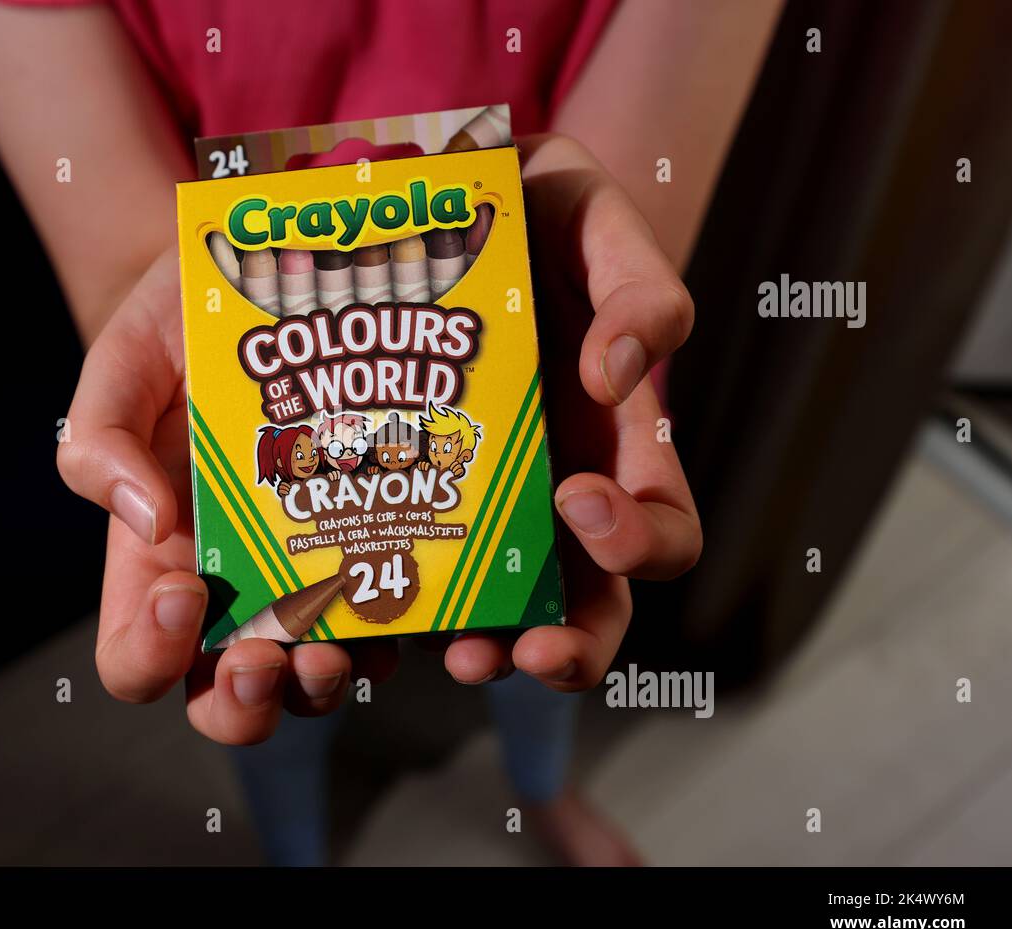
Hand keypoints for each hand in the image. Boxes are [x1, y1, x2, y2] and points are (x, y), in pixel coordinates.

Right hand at [57, 251, 395, 743]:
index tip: (182, 591)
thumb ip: (100, 441)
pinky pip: (400, 612)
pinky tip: (422, 603)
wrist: (272, 278)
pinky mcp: (383, 539)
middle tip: (269, 656)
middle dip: (247, 701)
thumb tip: (147, 521)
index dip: (151, 654)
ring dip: (329, 679)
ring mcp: (313, 571)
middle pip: (230, 694)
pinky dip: (411, 626)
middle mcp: (236, 585)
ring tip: (345, 643)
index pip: (138, 656)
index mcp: (160, 561)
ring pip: (319, 674)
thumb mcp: (122, 364)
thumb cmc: (180, 326)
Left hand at [443, 134, 701, 689]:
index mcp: (618, 442)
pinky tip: (352, 598)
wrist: (444, 194)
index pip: (660, 527)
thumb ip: (639, 288)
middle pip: (586, 606)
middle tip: (519, 650)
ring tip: (439, 647)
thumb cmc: (542, 213)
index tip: (581, 500)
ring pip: (491, 606)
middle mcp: (553, 489)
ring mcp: (477, 496)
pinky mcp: (401, 486)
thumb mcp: (602, 224)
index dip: (639, 542)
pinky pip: (402, 559)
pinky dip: (389, 594)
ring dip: (473, 643)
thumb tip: (616, 375)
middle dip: (566, 647)